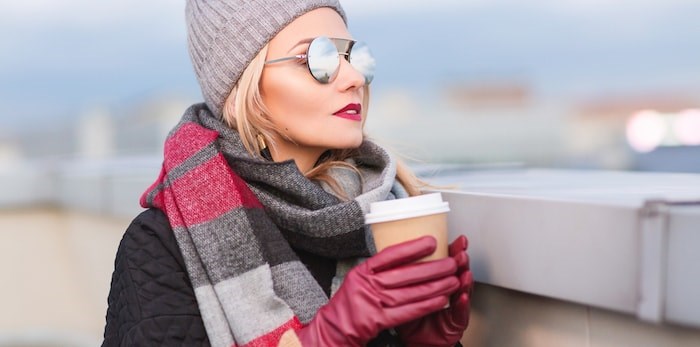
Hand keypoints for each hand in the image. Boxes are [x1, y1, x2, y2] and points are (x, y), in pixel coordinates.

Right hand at [296, 236, 459, 346]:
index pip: (389, 255)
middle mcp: (367, 285)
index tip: (432, 241)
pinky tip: (440, 301)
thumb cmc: (350, 302)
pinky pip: (407, 312)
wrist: (335, 327)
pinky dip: (425, 306)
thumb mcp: (358, 278)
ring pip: (409, 293)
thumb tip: (406, 254)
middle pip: (404, 274)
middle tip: (451, 262)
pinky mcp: (378, 321)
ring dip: (434, 287)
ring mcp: (373, 303)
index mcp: (362, 271)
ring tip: (452, 280)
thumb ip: (378, 269)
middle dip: (432, 268)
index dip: (412, 248)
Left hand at [396, 235, 472, 346]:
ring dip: (465, 279)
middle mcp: (448, 292)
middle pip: (458, 273)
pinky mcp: (456, 323)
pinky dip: (462, 304)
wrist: (417, 342)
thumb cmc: (412, 319)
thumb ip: (401, 275)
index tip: (455, 239)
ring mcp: (455, 307)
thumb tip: (391, 255)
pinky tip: (462, 296)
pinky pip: (460, 313)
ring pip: (463, 290)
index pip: (446, 263)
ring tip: (464, 271)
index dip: (452, 250)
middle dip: (460, 261)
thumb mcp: (403, 293)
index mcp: (436, 282)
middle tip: (461, 251)